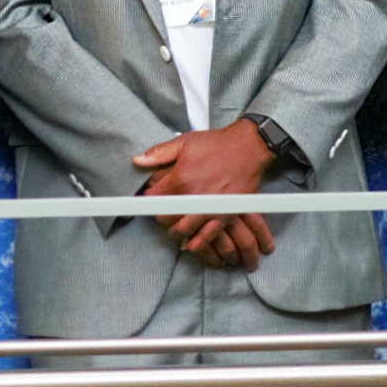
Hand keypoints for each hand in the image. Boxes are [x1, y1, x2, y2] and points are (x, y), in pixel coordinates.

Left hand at [134, 122, 277, 270]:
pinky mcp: (224, 216)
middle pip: (166, 218)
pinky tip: (190, 242)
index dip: (150, 199)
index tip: (151, 198)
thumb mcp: (184, 143)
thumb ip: (159, 153)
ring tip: (175, 225)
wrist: (248, 149)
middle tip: (163, 211)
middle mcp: (194, 197)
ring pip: (183, 231)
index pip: (154, 199)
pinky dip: (196, 243)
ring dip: (175, 230)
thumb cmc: (217, 145)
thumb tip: (137, 161)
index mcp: (181, 179)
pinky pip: (206, 238)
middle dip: (161, 215)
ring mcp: (209, 209)